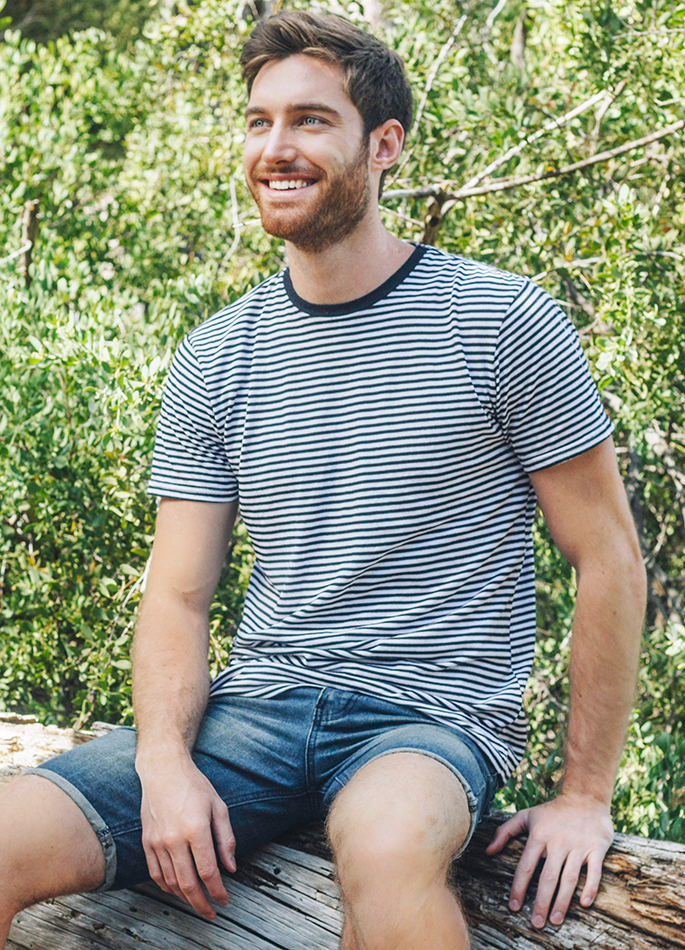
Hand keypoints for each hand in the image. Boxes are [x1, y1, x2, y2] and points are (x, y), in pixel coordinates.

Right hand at [138, 753, 235, 919]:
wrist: (163, 770)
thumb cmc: (194, 785)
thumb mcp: (219, 806)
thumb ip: (226, 839)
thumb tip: (231, 868)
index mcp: (196, 829)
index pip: (208, 871)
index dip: (218, 891)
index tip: (225, 899)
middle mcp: (174, 839)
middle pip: (187, 884)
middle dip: (201, 903)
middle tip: (211, 913)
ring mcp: (157, 842)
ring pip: (171, 882)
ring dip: (184, 898)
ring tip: (197, 903)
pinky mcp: (147, 842)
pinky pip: (155, 873)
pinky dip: (167, 886)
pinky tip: (177, 890)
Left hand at [486, 793, 613, 928]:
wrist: (585, 798)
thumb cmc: (552, 811)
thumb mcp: (526, 816)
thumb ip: (505, 832)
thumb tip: (488, 851)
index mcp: (539, 836)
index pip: (526, 866)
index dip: (519, 887)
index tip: (514, 907)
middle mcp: (558, 842)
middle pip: (547, 877)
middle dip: (541, 902)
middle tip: (536, 923)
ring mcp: (578, 846)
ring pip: (569, 878)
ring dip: (562, 901)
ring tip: (555, 920)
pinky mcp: (596, 848)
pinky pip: (594, 872)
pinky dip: (590, 888)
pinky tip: (583, 904)